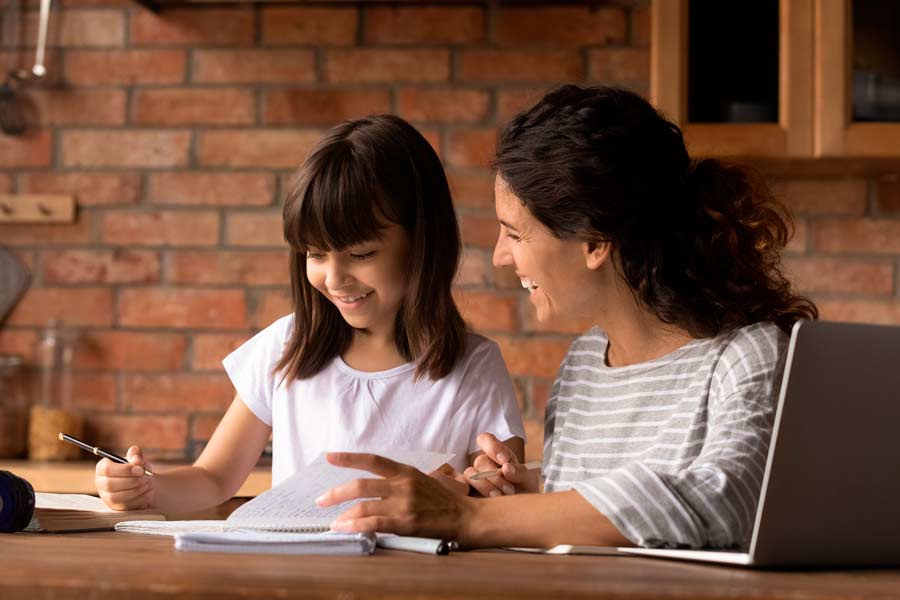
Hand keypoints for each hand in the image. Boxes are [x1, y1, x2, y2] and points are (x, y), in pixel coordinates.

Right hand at [95, 446, 155, 509]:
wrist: (144, 484)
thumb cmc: (138, 469)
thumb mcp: (139, 459)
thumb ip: (136, 454)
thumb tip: (136, 459)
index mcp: (103, 468)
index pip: (107, 469)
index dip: (124, 469)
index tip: (140, 469)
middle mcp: (101, 482)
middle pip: (110, 484)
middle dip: (131, 481)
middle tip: (145, 477)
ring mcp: (106, 496)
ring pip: (116, 496)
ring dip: (136, 490)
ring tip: (147, 483)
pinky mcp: (115, 507)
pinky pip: (124, 506)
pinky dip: (138, 498)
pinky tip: (146, 492)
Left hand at [316, 452, 475, 542]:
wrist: (465, 516)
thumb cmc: (443, 500)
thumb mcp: (420, 480)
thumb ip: (397, 480)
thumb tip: (370, 487)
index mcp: (405, 471)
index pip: (372, 460)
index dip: (349, 458)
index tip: (329, 457)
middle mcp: (402, 484)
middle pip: (361, 485)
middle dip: (336, 493)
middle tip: (321, 500)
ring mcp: (404, 504)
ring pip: (363, 506)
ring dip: (344, 515)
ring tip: (334, 522)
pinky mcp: (406, 523)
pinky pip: (374, 523)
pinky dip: (356, 526)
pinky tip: (345, 528)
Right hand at [465, 433, 539, 496]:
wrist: (522, 513)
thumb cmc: (525, 492)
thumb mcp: (528, 480)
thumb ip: (520, 472)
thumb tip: (505, 468)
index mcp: (497, 455)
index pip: (486, 440)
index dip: (492, 447)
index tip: (504, 461)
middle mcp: (483, 464)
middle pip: (480, 460)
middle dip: (495, 476)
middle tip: (510, 490)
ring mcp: (473, 478)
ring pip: (470, 474)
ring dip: (485, 486)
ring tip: (499, 497)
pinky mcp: (467, 493)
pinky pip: (461, 489)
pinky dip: (473, 493)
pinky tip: (486, 502)